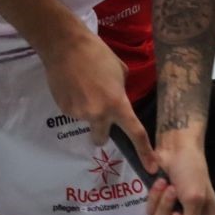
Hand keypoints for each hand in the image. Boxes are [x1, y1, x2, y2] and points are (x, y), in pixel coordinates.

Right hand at [41, 26, 158, 173]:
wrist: (66, 46)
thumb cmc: (97, 54)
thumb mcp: (120, 71)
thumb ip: (121, 91)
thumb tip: (117, 98)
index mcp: (117, 103)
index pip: (135, 132)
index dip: (144, 151)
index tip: (151, 167)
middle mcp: (98, 114)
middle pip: (101, 137)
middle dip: (101, 131)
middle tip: (99, 112)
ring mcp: (78, 113)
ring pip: (86, 120)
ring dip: (87, 110)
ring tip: (84, 85)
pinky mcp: (63, 109)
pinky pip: (73, 111)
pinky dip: (75, 102)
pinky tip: (73, 85)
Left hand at [147, 131, 214, 214]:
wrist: (175, 147)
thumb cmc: (192, 171)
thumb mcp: (194, 199)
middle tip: (177, 211)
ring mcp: (174, 210)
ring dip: (164, 205)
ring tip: (170, 187)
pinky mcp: (159, 202)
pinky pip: (151, 211)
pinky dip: (155, 197)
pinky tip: (161, 182)